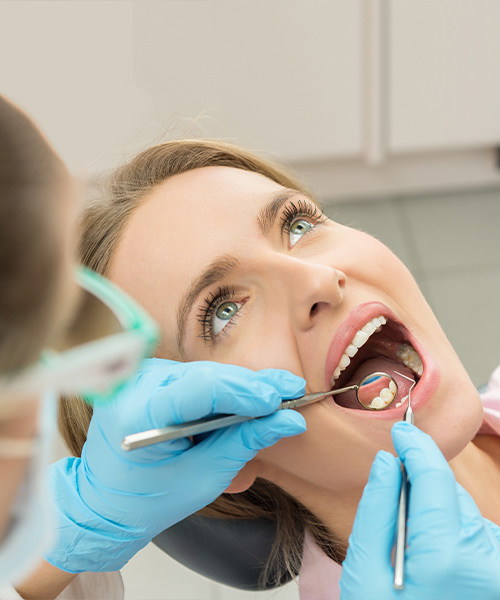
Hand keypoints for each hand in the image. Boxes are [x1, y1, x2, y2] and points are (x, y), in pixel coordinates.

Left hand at [44, 358, 305, 572]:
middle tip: (293, 391)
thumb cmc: (151, 500)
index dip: (245, 391)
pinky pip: (194, 377)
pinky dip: (224, 388)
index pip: (201, 389)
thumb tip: (288, 420)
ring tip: (279, 394)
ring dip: (242, 385)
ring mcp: (138, 378)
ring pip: (204, 373)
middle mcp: (134, 386)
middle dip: (252, 386)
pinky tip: (251, 395)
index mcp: (139, 415)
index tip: (281, 399)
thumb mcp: (203, 478)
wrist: (105, 502)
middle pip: (206, 375)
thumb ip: (245, 443)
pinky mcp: (148, 378)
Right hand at [340, 422, 499, 599]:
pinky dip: (455, 541)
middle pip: (449, 495)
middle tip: (398, 526)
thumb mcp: (364, 573)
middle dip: (421, 492)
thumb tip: (386, 463)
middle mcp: (488, 560)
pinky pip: (477, 539)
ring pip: (465, 516)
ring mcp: (499, 570)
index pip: (434, 475)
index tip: (401, 430)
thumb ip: (376, 510)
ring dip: (439, 520)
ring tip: (418, 564)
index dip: (415, 446)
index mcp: (446, 557)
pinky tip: (438, 573)